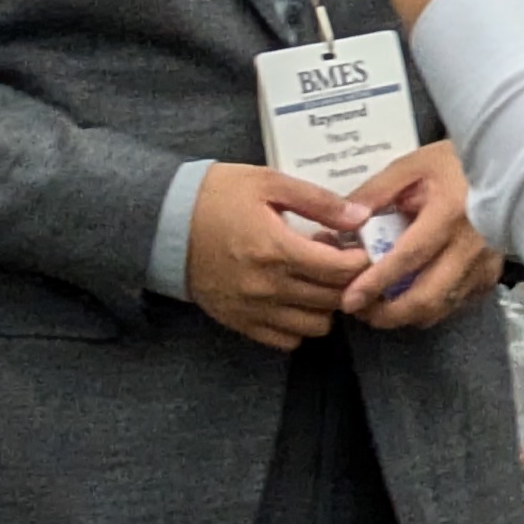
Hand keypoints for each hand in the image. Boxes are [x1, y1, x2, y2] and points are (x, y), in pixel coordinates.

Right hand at [183, 159, 370, 349]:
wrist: (163, 223)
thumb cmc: (215, 196)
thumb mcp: (268, 183)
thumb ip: (318, 201)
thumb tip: (360, 216)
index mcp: (277, 249)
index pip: (341, 270)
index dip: (359, 260)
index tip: (356, 248)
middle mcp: (268, 287)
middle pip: (333, 299)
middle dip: (346, 280)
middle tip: (337, 259)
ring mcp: (253, 309)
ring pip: (315, 326)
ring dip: (325, 305)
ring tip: (315, 280)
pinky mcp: (240, 322)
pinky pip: (286, 340)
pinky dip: (299, 324)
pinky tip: (294, 299)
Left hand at [338, 139, 501, 333]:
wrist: (509, 171)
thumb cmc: (456, 165)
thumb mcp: (412, 166)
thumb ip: (376, 192)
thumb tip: (346, 220)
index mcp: (449, 214)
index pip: (409, 257)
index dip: (377, 282)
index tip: (350, 299)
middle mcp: (469, 247)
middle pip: (427, 298)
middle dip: (388, 314)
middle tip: (359, 311)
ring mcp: (483, 267)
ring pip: (440, 308)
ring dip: (405, 316)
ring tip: (377, 309)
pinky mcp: (490, 277)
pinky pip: (455, 304)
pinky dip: (429, 308)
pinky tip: (409, 299)